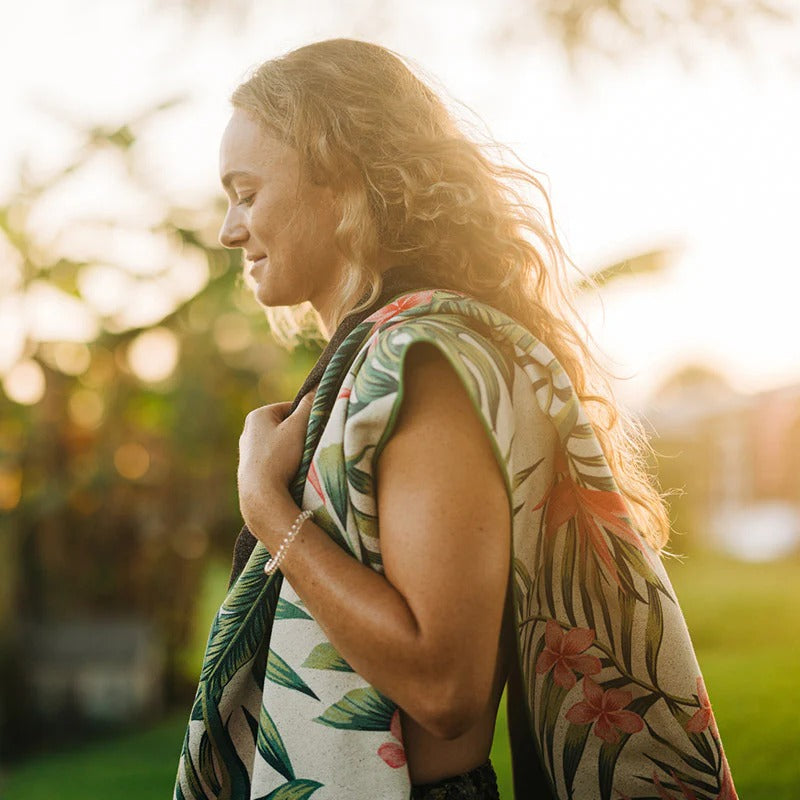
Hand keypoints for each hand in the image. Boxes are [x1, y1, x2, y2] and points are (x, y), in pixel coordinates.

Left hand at [237, 390, 315, 535]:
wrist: (261, 494)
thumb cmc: (279, 457)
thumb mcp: (297, 428)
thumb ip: (309, 407)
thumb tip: (317, 389)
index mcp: (257, 415)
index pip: (289, 408)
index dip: (306, 417)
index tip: (315, 429)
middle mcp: (248, 431)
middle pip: (283, 426)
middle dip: (298, 434)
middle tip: (309, 445)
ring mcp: (247, 451)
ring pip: (278, 444)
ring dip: (291, 450)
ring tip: (299, 461)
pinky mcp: (250, 469)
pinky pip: (272, 460)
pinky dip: (282, 463)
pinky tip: (289, 473)